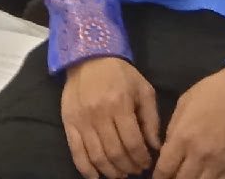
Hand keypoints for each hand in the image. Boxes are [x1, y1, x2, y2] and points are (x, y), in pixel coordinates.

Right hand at [61, 55, 160, 178]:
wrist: (89, 57)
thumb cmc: (120, 74)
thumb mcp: (143, 90)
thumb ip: (151, 119)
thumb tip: (156, 146)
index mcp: (120, 104)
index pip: (132, 143)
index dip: (141, 158)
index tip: (147, 163)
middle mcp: (99, 114)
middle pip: (115, 153)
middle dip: (128, 167)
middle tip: (135, 170)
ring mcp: (82, 120)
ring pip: (97, 156)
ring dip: (111, 171)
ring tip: (120, 174)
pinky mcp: (69, 123)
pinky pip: (76, 153)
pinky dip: (87, 170)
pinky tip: (97, 176)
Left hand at [154, 67, 224, 178]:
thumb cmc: (211, 92)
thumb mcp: (184, 104)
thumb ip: (173, 130)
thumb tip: (166, 151)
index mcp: (184, 137)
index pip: (164, 168)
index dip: (158, 176)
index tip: (156, 176)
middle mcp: (199, 154)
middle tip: (171, 176)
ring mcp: (218, 162)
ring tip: (186, 177)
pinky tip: (204, 177)